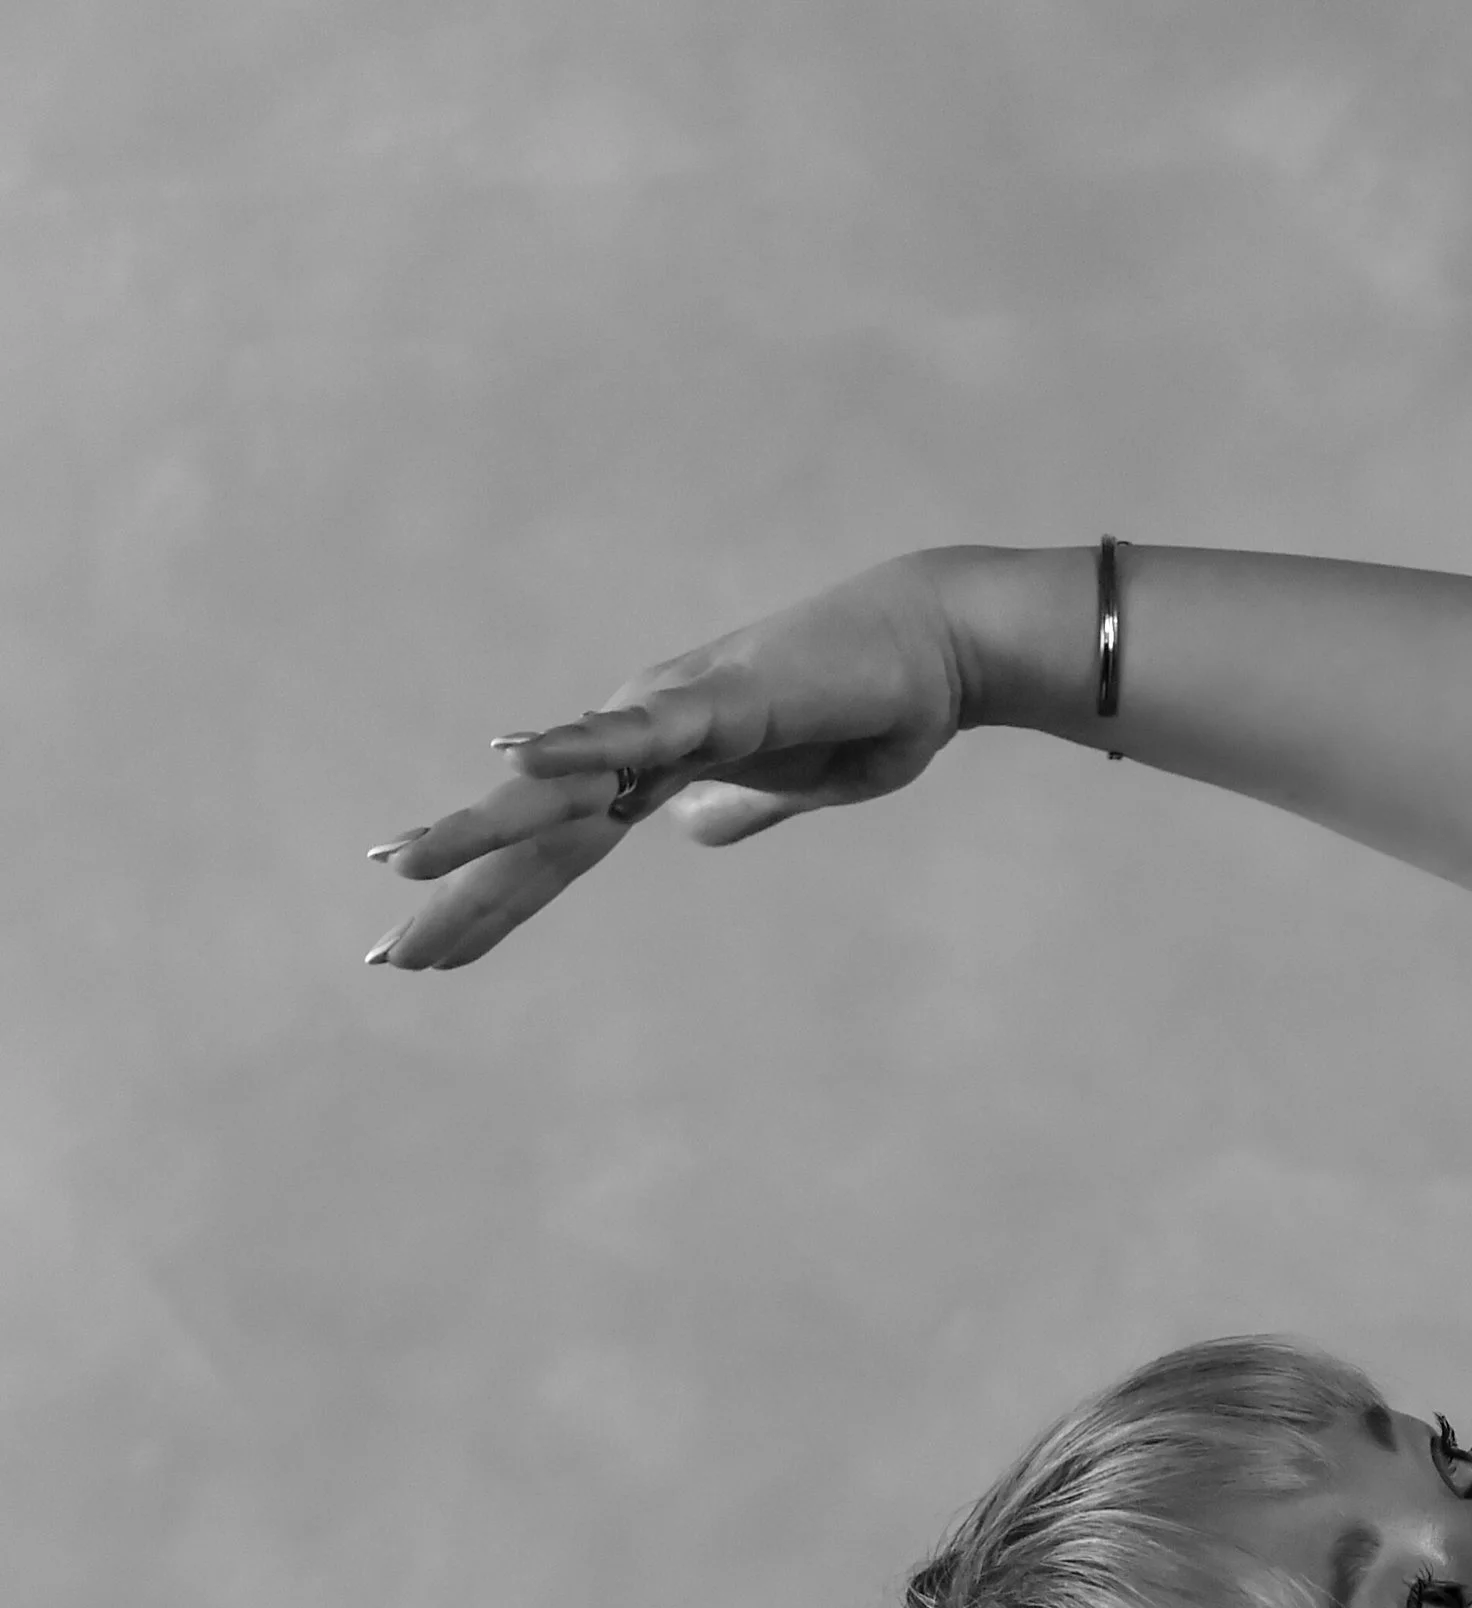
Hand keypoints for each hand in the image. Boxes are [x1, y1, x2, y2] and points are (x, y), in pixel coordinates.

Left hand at [365, 553, 963, 969]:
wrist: (943, 647)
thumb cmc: (883, 708)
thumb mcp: (802, 787)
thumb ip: (739, 807)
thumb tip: (690, 832)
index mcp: (660, 764)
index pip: (558, 848)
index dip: (493, 901)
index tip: (429, 954)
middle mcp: (645, 733)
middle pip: (537, 832)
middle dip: (461, 893)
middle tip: (390, 958)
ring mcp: (675, 713)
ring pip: (561, 787)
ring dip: (481, 828)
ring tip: (404, 864)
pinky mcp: (719, 702)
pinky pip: (636, 732)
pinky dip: (574, 745)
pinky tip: (512, 760)